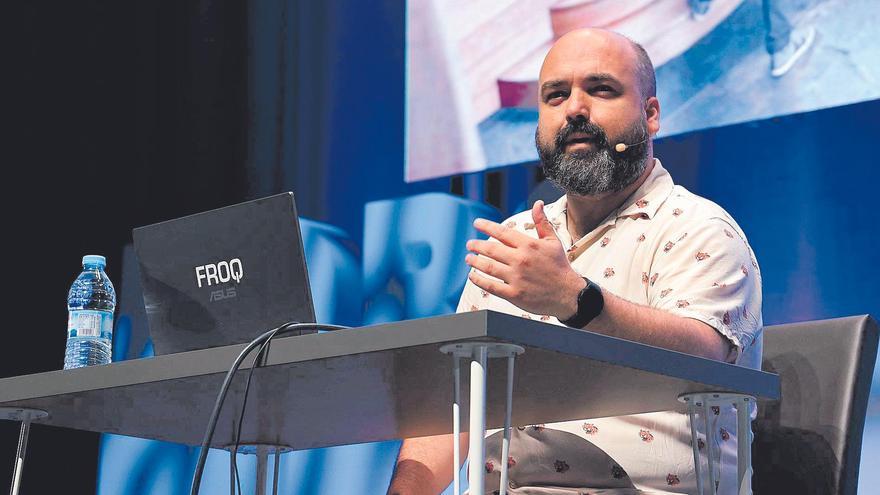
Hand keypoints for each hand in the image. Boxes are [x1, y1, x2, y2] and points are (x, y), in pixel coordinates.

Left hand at [466, 201, 585, 318]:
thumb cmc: (560, 267)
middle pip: (491, 249)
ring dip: (474, 261)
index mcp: (529, 245)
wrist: (569, 294)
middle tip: (470, 244)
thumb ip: (542, 222)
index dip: (487, 226)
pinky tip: (472, 276)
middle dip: (477, 245)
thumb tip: (538, 203)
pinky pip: (491, 286)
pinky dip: (478, 280)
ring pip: (488, 267)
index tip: (477, 223)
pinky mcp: (514, 294)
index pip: (502, 232)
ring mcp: (516, 278)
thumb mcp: (553, 241)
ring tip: (468, 258)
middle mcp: (521, 260)